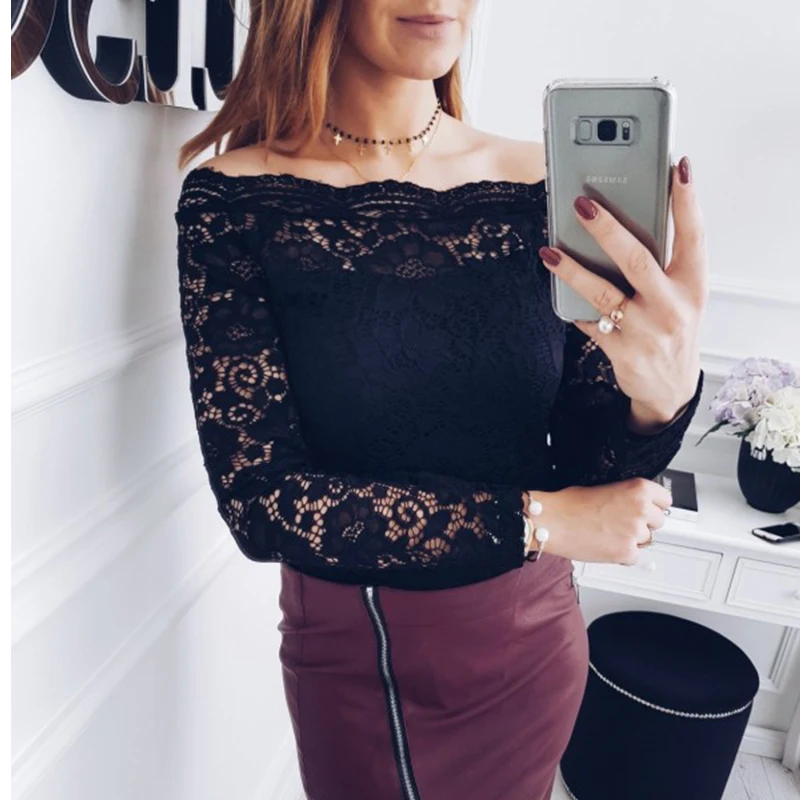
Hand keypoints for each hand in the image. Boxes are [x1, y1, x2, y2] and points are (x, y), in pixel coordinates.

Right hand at [527, 478, 672, 564]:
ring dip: (632, 539)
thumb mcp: (603, 487)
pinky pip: (634, 556)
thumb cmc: (568, 504)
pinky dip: (622, 554)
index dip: (653, 505)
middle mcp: (641, 510)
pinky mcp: (626, 553)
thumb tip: (635, 505)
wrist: (552, 521)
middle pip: (659, 521)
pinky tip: (606, 544)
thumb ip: (626, 496)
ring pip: (646, 540)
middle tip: (623, 522)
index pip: (665, 499)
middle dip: (643, 523)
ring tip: (609, 533)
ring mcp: (635, 533)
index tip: (648, 508)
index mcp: (637, 489)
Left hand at [538, 155, 708, 425]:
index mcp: (693, 285)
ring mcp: (646, 331)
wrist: (669, 387)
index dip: (687, 201)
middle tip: (581, 204)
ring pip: (603, 293)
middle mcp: (673, 307)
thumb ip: (664, 264)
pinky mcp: (621, 352)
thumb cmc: (673, 328)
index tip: (679, 167)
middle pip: (637, 260)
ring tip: (549, 250)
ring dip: (572, 269)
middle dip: (607, 229)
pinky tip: (558, 290)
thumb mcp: (682, 295)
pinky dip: (572, 305)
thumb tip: (625, 222)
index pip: (694, 236)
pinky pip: (589, 321)